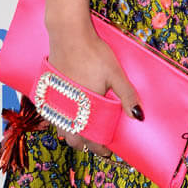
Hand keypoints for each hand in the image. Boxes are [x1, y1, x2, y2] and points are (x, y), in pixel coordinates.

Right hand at [47, 24, 143, 157]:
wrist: (69, 35)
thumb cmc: (93, 53)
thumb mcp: (115, 74)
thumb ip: (127, 95)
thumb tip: (139, 116)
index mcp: (83, 109)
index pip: (92, 139)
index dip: (101, 147)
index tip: (109, 151)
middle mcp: (66, 110)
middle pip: (74, 138)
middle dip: (86, 144)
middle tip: (98, 144)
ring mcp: (55, 102)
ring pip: (61, 129)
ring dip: (72, 134)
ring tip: (84, 133)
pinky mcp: (49, 92)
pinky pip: (53, 116)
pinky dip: (61, 122)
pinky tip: (68, 117)